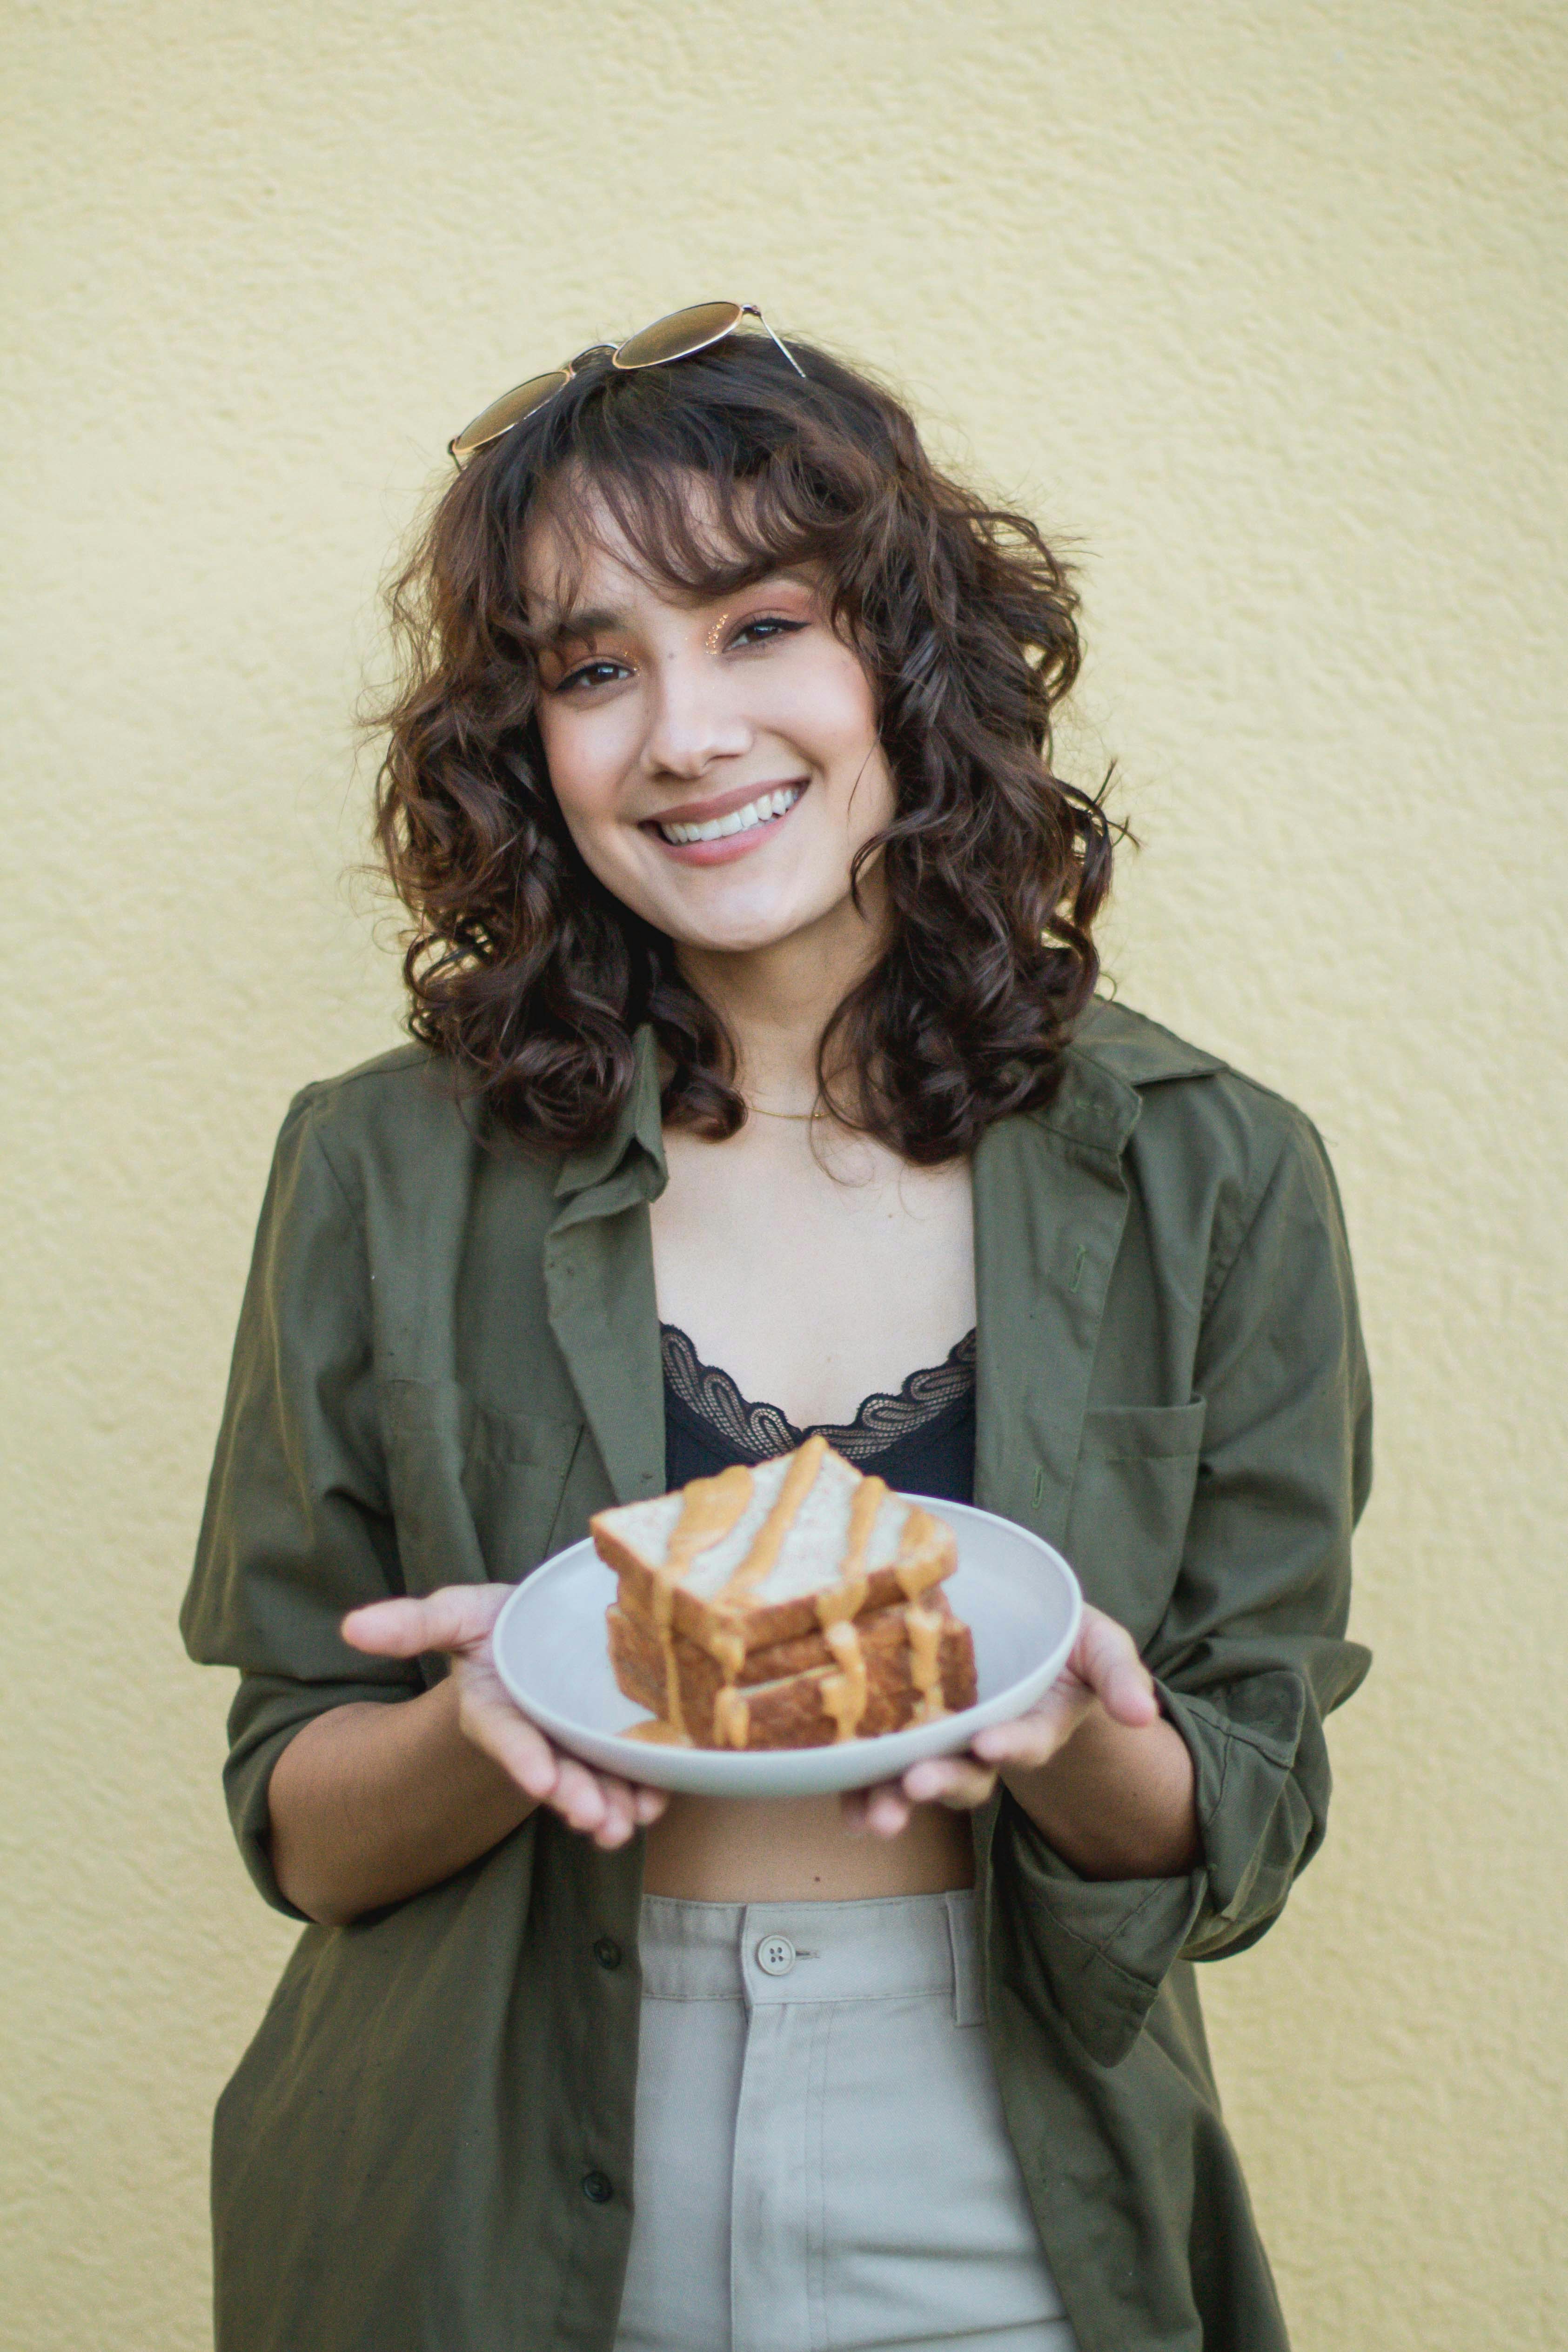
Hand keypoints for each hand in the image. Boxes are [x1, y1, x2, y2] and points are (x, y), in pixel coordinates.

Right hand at [342, 1585, 668, 1851]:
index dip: (520, 1757)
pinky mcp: (615, 1741)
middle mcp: (538, 1733)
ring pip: (596, 1779)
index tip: (539, 1781)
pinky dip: (648, 1787)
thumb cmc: (496, 1624)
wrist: (547, 1628)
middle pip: (556, 1770)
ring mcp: (577, 1742)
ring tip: (629, 1824)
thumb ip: (412, 1623)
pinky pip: (633, 1769)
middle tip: (597, 1820)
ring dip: (614, 1804)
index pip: (504, 1736)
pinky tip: (661, 1800)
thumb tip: (350, 1626)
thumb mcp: (456, 1613)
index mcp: (496, 1708)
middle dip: (576, 1795)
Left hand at [841, 1603, 1158, 1838]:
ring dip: (894, 1798)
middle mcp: (988, 1741)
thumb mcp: (1100, 1646)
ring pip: (921, 1778)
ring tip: (872, 1817)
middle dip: (942, 1783)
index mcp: (1036, 1721)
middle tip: (915, 1787)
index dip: (1011, 1744)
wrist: (1016, 1635)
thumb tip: (1144, 1712)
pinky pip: (882, 1765)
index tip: (992, 1745)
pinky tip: (843, 1804)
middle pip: (967, 1775)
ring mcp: (946, 1743)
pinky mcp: (908, 1734)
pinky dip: (860, 1787)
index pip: (1027, 1739)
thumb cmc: (1064, 1641)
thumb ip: (1120, 1675)